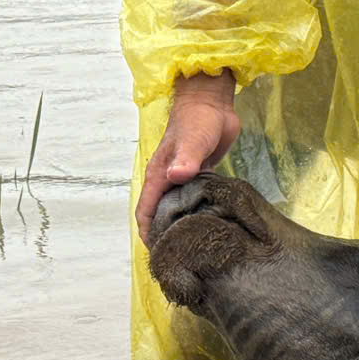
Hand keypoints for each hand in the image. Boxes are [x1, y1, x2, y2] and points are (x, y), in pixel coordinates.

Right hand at [137, 71, 239, 243]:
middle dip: (164, 234)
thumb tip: (176, 177)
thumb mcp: (193, 140)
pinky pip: (193, 197)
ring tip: (193, 245)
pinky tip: (209, 222)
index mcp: (159, 175)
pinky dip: (196, 210)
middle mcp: (167, 179)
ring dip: (181, 223)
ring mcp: (182, 177)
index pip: (146, 211)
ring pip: (177, 206)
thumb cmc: (198, 120)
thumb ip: (185, 159)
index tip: (158, 254)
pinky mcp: (199, 174)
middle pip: (160, 213)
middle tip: (180, 257)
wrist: (211, 103)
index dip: (149, 233)